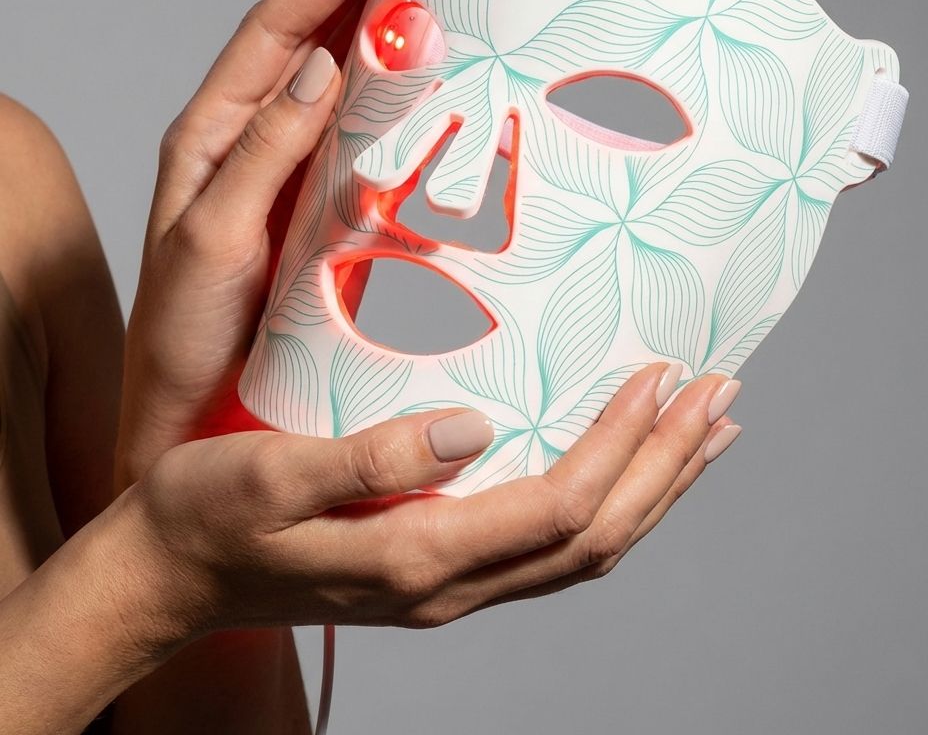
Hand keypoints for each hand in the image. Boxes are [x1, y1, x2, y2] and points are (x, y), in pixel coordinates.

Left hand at [117, 0, 401, 489]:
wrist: (192, 419)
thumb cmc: (183, 337)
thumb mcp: (209, 239)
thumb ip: (259, 156)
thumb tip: (319, 68)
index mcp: (212, 135)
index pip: (277, 32)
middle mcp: (255, 147)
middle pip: (318, 47)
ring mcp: (295, 181)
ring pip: (349, 99)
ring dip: (394, 54)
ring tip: (451, 16)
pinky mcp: (326, 219)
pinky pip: (369, 156)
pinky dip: (403, 124)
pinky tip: (444, 116)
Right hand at [125, 363, 740, 641]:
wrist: (170, 576)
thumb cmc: (209, 514)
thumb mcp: (270, 475)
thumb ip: (374, 457)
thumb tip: (474, 427)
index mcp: (419, 556)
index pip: (561, 505)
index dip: (623, 444)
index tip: (663, 377)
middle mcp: (452, 584)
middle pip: (597, 536)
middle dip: (668, 467)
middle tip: (721, 399)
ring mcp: (451, 587)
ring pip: (587, 552)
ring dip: (654, 491)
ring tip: (704, 434)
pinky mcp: (442, 570)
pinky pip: (553, 551)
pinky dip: (609, 508)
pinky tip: (626, 472)